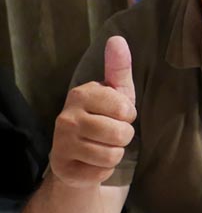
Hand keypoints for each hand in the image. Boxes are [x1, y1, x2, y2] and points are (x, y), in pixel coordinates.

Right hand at [49, 36, 136, 187]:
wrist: (76, 154)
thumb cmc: (102, 117)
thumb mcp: (115, 92)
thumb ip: (118, 67)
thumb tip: (117, 39)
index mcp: (81, 94)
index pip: (125, 109)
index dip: (128, 116)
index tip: (118, 115)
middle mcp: (66, 118)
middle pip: (121, 135)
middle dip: (124, 137)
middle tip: (111, 134)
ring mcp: (62, 144)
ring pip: (112, 156)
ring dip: (114, 154)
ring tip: (102, 147)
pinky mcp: (63, 169)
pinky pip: (101, 173)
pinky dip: (103, 171)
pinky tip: (92, 162)